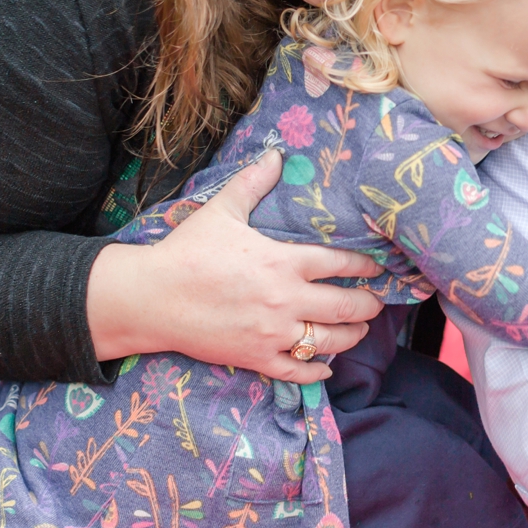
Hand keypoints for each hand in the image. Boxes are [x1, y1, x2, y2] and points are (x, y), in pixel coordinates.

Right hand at [86, 150, 386, 383]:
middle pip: (344, 306)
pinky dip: (315, 373)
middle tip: (378, 302)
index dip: (365, 266)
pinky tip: (326, 369)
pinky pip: (294, 372)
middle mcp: (285, 299)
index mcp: (282, 262)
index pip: (339, 263)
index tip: (378, 268)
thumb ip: (253, 183)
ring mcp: (271, 332)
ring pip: (326, 341)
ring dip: (350, 337)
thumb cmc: (187, 251)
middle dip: (368, 305)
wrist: (150, 297)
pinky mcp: (254, 357)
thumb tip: (275, 154)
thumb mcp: (222, 211)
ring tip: (360, 330)